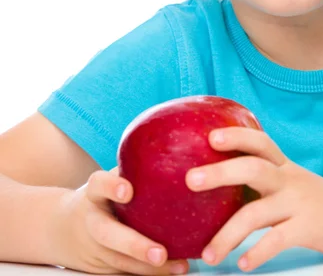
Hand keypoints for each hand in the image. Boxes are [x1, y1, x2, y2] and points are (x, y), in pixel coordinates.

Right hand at [50, 167, 188, 274]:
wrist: (61, 228)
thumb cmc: (101, 196)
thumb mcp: (109, 180)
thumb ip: (134, 167)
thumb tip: (178, 141)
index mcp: (93, 194)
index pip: (97, 185)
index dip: (110, 186)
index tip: (127, 189)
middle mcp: (92, 221)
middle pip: (107, 235)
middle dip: (134, 245)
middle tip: (159, 251)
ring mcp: (95, 247)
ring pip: (121, 262)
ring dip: (151, 267)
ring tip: (179, 265)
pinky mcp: (103, 266)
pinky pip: (128, 271)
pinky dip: (154, 273)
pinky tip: (178, 267)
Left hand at [185, 128, 322, 270]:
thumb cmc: (314, 200)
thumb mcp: (289, 181)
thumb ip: (261, 179)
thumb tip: (214, 180)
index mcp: (282, 166)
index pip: (258, 141)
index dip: (235, 135)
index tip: (208, 136)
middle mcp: (289, 179)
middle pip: (252, 168)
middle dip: (220, 172)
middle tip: (190, 179)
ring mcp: (300, 202)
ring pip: (257, 212)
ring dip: (228, 234)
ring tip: (207, 256)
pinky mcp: (311, 228)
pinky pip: (278, 239)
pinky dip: (258, 252)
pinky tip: (242, 264)